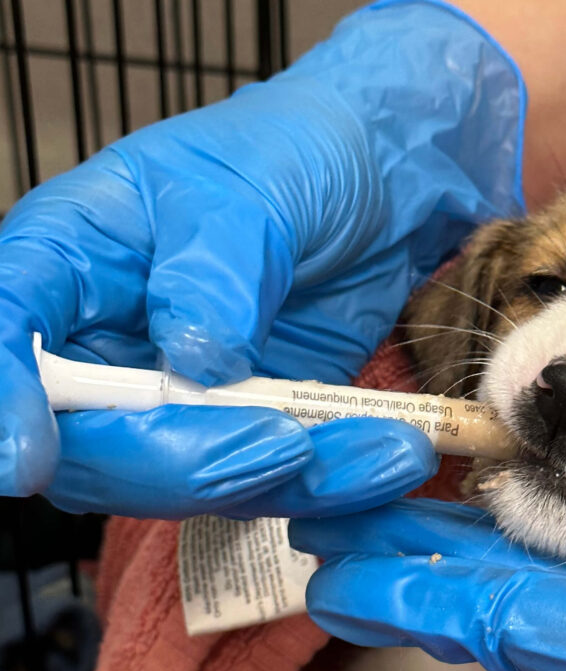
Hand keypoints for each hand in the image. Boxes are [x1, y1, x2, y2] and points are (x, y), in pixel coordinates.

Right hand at [0, 0, 523, 516]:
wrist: (374, 188)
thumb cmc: (292, 155)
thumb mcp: (254, 188)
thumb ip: (214, 269)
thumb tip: (191, 359)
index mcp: (69, 262)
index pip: (6, 336)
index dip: (5, 402)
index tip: (25, 458)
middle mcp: (105, 343)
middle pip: (89, 445)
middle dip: (180, 461)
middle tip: (281, 445)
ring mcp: (175, 399)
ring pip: (187, 484)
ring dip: (281, 481)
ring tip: (382, 446)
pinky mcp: (245, 430)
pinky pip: (268, 484)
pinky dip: (331, 482)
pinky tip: (390, 455)